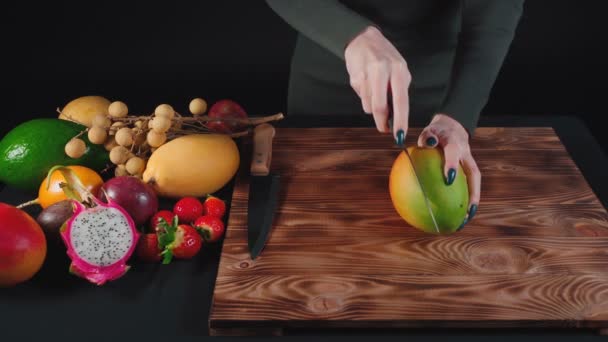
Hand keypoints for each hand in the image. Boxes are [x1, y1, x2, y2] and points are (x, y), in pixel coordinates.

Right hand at [344, 26, 410, 142]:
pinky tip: (367, 84)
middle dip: (382, 121)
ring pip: (369, 105)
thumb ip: (399, 90)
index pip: (401, 100)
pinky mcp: (355, 77)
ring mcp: (367, 74)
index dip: (400, 120)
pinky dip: (365, 97)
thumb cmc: (385, 57)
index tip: (400, 134)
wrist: (363, 39)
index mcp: (399, 70)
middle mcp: (383, 71)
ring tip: (375, 93)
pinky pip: (361, 97)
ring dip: (372, 106)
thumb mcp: (399, 69)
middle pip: (380, 107)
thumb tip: (396, 115)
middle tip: (384, 128)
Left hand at [418, 114, 480, 227]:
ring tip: (464, 221)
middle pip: (474, 176)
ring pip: (474, 184)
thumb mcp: (429, 131)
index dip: (452, 165)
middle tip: (466, 213)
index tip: (448, 179)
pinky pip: (467, 187)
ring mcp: (469, 163)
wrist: (452, 128)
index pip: (454, 152)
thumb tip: (421, 145)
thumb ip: (426, 138)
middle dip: (473, 195)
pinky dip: (463, 201)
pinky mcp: (469, 170)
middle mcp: (466, 155)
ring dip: (472, 202)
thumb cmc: (437, 133)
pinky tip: (454, 215)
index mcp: (455, 143)